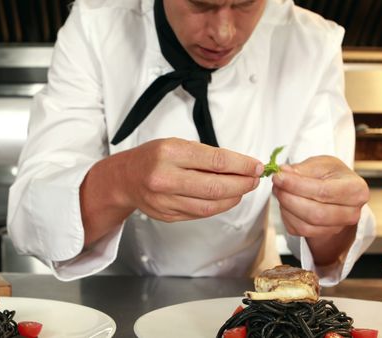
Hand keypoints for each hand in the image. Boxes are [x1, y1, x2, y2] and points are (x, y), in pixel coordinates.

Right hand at [119, 138, 263, 221]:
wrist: (125, 178)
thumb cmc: (153, 157)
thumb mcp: (177, 145)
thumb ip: (207, 156)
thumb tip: (242, 165)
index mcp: (170, 153)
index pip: (216, 161)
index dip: (242, 165)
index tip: (256, 166)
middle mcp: (166, 177)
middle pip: (215, 187)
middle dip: (242, 184)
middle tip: (254, 180)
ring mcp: (165, 200)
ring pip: (210, 205)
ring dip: (233, 198)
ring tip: (243, 189)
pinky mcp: (168, 215)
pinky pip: (200, 213)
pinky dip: (218, 206)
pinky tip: (226, 198)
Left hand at [271, 155, 369, 264]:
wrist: (336, 189)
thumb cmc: (331, 174)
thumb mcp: (321, 163)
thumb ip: (303, 169)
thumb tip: (283, 173)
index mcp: (356, 190)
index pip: (324, 192)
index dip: (297, 185)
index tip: (279, 176)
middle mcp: (352, 213)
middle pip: (316, 214)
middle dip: (289, 198)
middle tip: (276, 184)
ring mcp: (337, 227)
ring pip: (305, 225)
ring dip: (286, 207)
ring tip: (279, 190)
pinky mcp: (321, 234)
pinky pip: (298, 230)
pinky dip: (286, 216)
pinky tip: (285, 202)